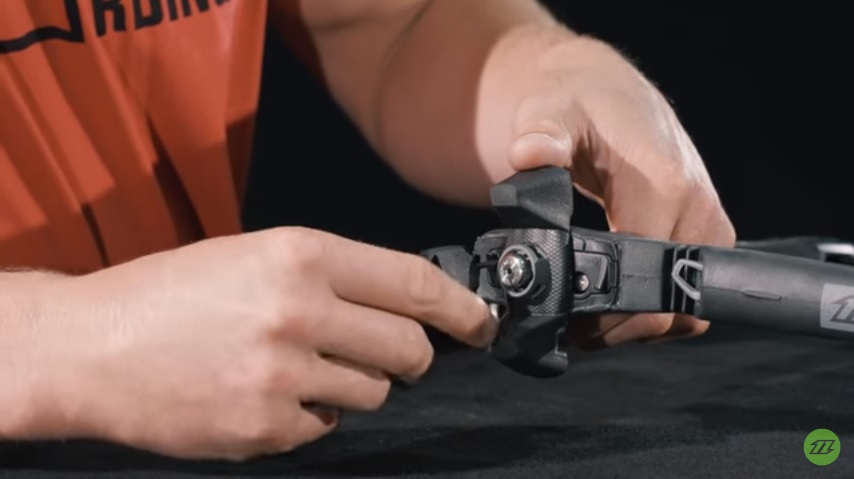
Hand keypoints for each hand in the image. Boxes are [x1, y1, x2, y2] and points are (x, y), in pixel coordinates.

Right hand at [36, 227, 493, 459]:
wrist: (91, 347)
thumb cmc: (171, 294)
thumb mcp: (254, 254)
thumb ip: (332, 275)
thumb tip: (403, 305)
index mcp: (301, 254)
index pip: (414, 282)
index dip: (462, 307)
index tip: (482, 322)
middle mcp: (299, 311)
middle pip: (408, 347)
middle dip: (407, 355)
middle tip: (382, 353)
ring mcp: (284, 375)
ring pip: (373, 394)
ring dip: (352, 386)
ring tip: (297, 368)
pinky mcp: (266, 428)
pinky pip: (326, 429)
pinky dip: (308, 416)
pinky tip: (265, 394)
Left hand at [488, 30, 735, 347]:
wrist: (603, 90)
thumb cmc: (575, 103)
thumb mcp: (549, 113)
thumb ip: (540, 137)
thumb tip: (530, 154)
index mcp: (665, 183)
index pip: (648, 276)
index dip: (608, 310)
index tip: (568, 320)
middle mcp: (697, 206)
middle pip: (675, 304)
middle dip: (623, 325)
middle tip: (575, 326)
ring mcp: (706, 221)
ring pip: (689, 307)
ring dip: (641, 322)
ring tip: (591, 316)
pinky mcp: (703, 231)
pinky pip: (689, 293)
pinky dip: (655, 309)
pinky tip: (614, 299)